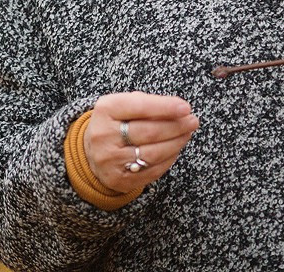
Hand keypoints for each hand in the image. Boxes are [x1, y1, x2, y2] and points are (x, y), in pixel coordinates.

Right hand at [84, 92, 198, 193]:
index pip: (139, 106)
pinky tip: (175, 149)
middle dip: (176, 126)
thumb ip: (147, 104)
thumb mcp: (122, 106)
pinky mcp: (119, 179)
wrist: (90, 152)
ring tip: (187, 134)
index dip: (165, 107)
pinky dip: (169, 159)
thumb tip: (179, 109)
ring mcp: (110, 160)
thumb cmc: (114, 123)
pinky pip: (152, 170)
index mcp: (105, 110)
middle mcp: (104, 136)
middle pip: (149, 131)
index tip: (185, 107)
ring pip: (153, 153)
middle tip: (192, 121)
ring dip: (176, 143)